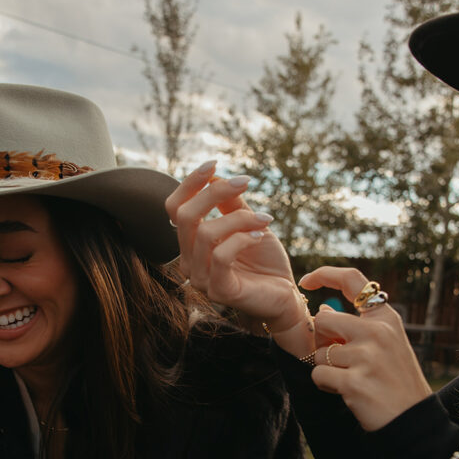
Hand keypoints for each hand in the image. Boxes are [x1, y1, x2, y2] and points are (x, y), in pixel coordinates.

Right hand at [165, 161, 308, 338]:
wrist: (284, 295)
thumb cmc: (264, 260)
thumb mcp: (248, 223)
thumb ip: (230, 204)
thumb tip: (215, 175)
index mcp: (190, 244)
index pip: (174, 208)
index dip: (189, 183)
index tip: (214, 163)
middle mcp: (189, 262)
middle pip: (185, 217)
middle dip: (214, 192)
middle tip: (245, 182)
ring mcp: (201, 278)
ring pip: (206, 233)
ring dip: (240, 218)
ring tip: (265, 219)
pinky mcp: (218, 291)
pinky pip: (221, 256)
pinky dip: (243, 238)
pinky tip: (261, 234)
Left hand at [300, 266, 431, 430]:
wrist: (413, 420)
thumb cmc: (395, 381)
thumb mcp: (386, 346)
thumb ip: (357, 327)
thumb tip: (322, 309)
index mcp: (386, 319)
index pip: (352, 280)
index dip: (325, 274)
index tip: (306, 281)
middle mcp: (378, 332)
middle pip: (323, 320)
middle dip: (322, 340)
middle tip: (338, 358)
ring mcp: (367, 356)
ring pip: (319, 352)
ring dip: (326, 368)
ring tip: (351, 379)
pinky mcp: (354, 381)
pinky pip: (319, 375)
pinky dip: (326, 385)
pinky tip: (347, 391)